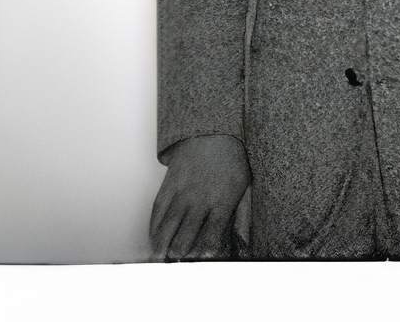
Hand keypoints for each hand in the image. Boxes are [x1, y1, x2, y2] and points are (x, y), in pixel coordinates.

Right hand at [149, 134, 250, 260]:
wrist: (212, 133)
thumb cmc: (232, 162)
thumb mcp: (246, 188)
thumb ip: (244, 219)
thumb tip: (245, 246)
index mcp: (222, 201)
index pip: (211, 237)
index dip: (204, 255)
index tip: (201, 263)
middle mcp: (200, 199)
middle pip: (185, 236)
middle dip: (180, 255)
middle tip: (178, 265)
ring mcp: (181, 192)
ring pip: (167, 227)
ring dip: (162, 247)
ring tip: (160, 260)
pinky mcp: (168, 185)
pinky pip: (157, 211)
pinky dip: (153, 228)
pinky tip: (153, 240)